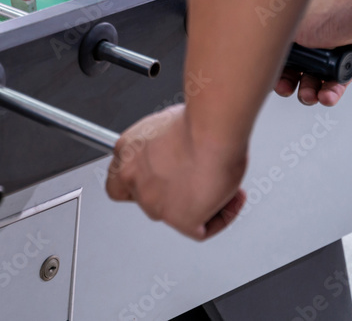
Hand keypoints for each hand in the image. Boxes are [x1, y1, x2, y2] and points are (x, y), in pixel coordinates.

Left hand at [105, 104, 247, 239]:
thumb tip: (175, 157)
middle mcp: (133, 178)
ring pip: (173, 216)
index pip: (121, 179)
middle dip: (175, 193)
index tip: (163, 179)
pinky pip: (199, 230)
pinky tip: (231, 197)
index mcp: (126, 151)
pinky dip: (219, 217)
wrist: (210, 129)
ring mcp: (152, 201)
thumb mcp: (165, 127)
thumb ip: (161, 148)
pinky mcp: (177, 219)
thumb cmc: (196, 121)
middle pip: (147, 200)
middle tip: (199, 181)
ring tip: (221, 184)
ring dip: (198, 205)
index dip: (143, 182)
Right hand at [275, 0, 351, 105]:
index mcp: (294, 24)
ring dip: (309, 92)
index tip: (267, 76)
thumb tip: (248, 49)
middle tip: (287, 88)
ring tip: (310, 95)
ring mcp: (332, 50)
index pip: (276, 51)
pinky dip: (331, 92)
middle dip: (288, 83)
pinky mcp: (351, 62)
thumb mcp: (287, 24)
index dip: (270, 66)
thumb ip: (268, 38)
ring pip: (314, 79)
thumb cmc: (333, 9)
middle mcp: (312, 37)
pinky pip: (337, 84)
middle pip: (293, 68)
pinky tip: (326, 95)